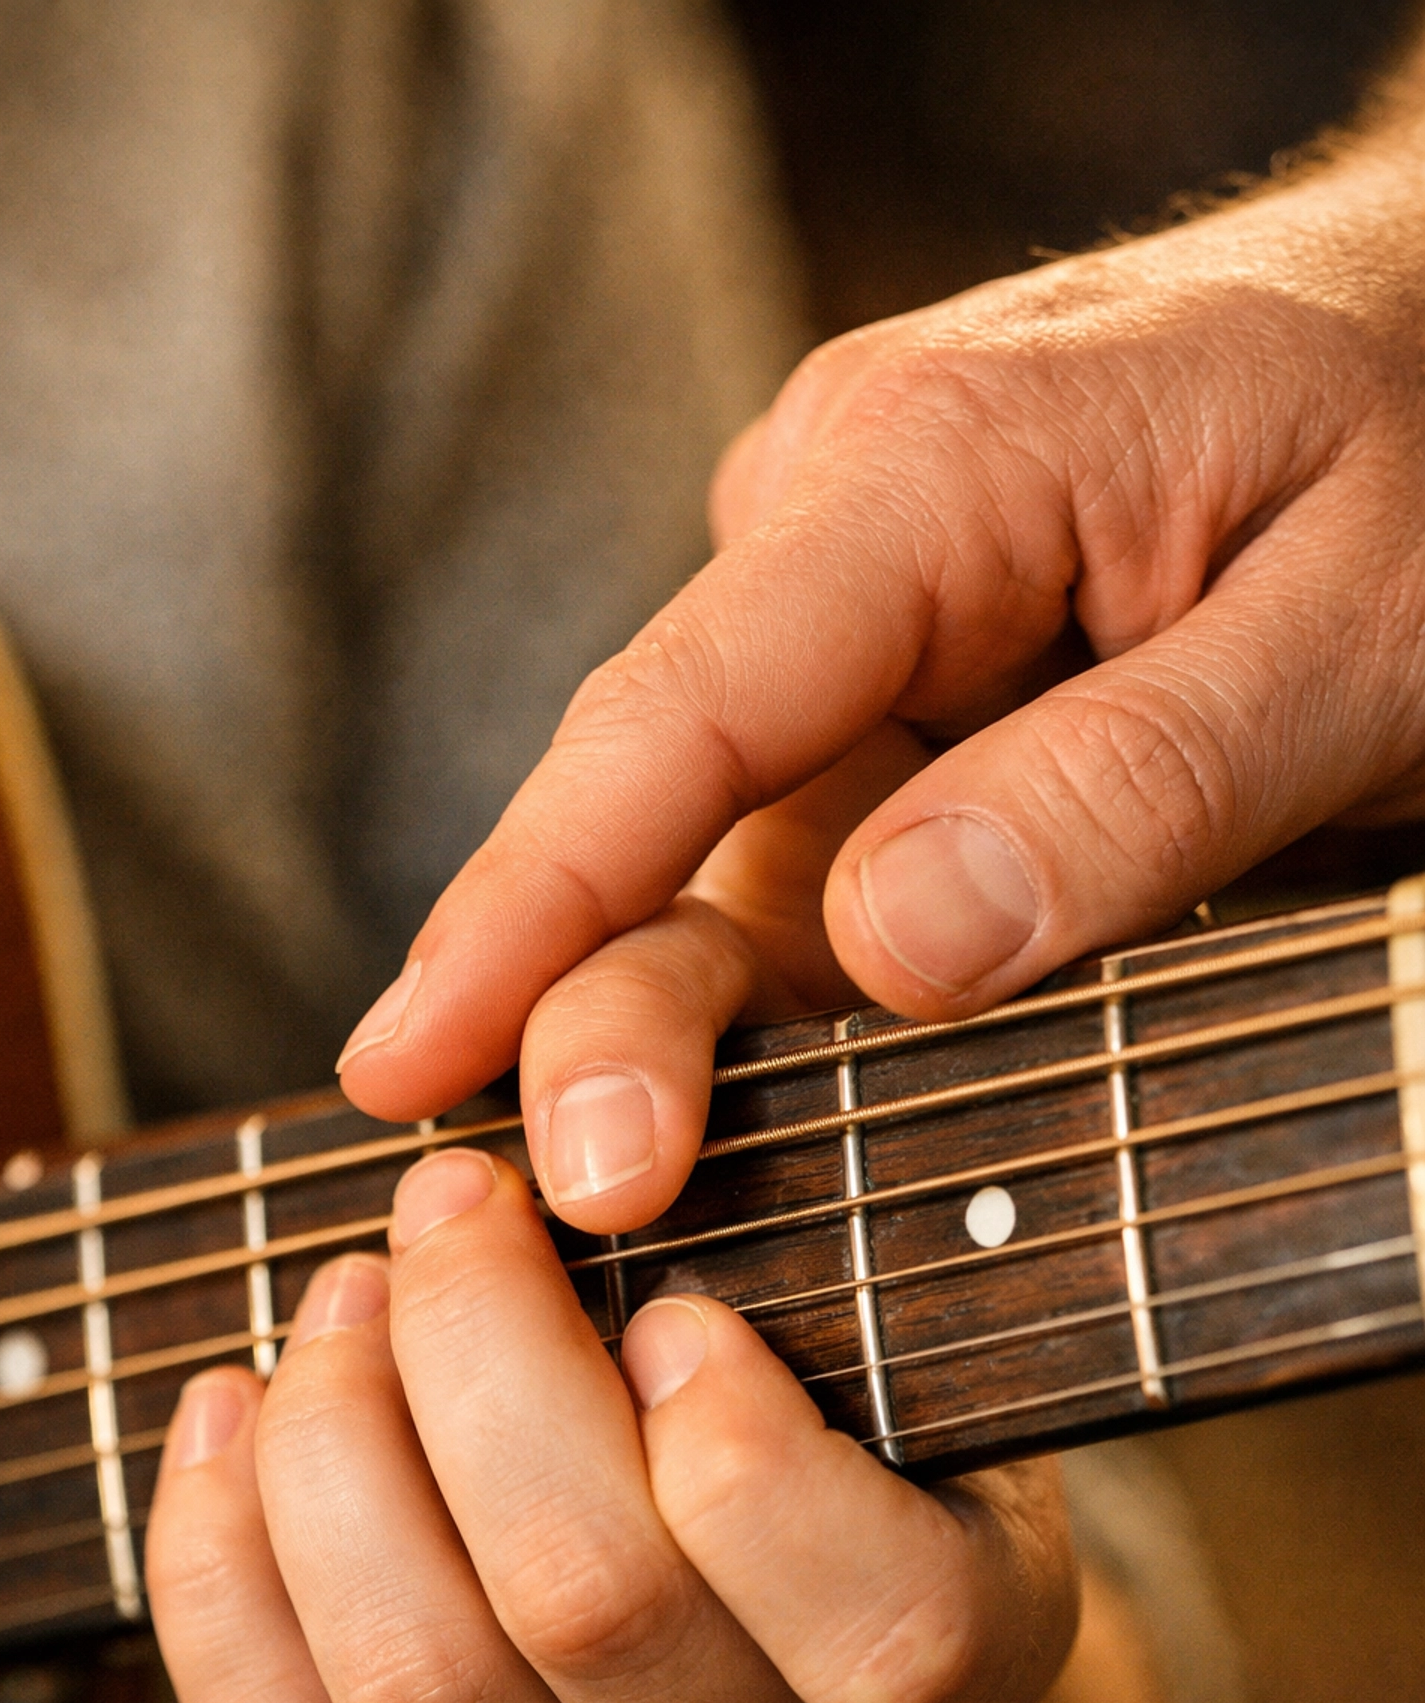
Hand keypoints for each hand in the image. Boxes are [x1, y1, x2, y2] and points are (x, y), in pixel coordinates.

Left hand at [145, 1146, 1074, 1702]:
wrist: (769, 1639)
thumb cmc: (829, 1394)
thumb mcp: (883, 1294)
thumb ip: (800, 1198)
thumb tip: (596, 1119)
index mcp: (952, 1664)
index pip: (875, 1627)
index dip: (744, 1448)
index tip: (672, 1298)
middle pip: (590, 1609)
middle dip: (481, 1356)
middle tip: (446, 1200)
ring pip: (414, 1683)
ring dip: (338, 1443)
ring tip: (341, 1295)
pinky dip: (219, 1564)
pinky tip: (234, 1414)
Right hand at [336, 129, 1424, 1146]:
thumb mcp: (1353, 626)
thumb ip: (1130, 783)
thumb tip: (887, 949)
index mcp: (929, 469)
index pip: (681, 709)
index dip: (530, 901)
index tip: (408, 1064)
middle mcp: (849, 540)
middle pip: (670, 807)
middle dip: (602, 1008)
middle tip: (593, 1197)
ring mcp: (867, 629)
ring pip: (726, 860)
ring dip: (682, 1029)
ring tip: (646, 1189)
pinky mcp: (902, 706)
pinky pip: (808, 868)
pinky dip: (773, 1000)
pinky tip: (739, 1112)